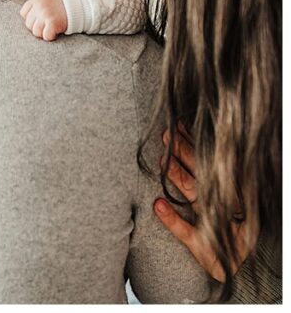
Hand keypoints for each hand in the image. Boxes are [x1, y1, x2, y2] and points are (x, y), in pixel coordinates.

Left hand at [20, 0, 67, 40]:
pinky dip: (51, 36)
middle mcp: (39, 6)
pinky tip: (55, 32)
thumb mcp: (45, 2)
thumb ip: (34, 8)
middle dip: (37, 27)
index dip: (31, 18)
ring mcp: (46, 14)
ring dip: (43, 33)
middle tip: (47, 24)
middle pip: (28, 24)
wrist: (78, 7)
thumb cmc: (59, 8)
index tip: (40, 18)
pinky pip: (46, 36)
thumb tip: (26, 21)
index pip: (23, 13)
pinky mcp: (53, 22)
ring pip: (36, 32)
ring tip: (50, 28)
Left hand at [153, 127, 248, 281]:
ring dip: (178, 176)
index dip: (192, 144)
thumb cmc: (222, 232)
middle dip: (184, 152)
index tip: (177, 125)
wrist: (236, 268)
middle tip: (166, 133)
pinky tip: (157, 205)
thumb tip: (182, 139)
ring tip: (162, 160)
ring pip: (195, 195)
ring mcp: (215, 225)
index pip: (207, 163)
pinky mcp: (204, 248)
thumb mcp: (216, 204)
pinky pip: (187, 233)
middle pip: (201, 173)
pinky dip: (172, 219)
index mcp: (223, 193)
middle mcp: (221, 205)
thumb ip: (201, 175)